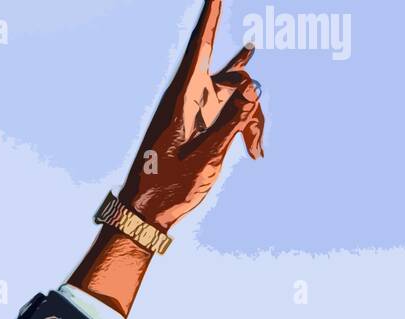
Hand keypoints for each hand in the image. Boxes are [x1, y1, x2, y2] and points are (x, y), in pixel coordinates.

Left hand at [120, 0, 263, 231]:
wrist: (148, 214)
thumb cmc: (168, 189)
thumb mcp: (206, 158)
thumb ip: (232, 121)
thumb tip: (253, 86)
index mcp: (181, 102)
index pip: (200, 49)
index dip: (211, 19)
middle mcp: (189, 99)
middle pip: (232, 79)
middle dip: (252, 105)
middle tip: (255, 146)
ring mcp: (197, 110)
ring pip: (236, 96)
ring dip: (251, 120)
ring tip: (256, 152)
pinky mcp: (202, 123)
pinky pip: (230, 106)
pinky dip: (245, 118)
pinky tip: (254, 108)